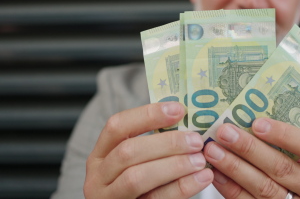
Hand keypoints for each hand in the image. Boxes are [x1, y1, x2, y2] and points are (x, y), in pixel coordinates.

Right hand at [84, 102, 212, 197]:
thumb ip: (153, 144)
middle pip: (128, 152)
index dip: (148, 115)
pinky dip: (181, 188)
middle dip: (166, 143)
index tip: (179, 109)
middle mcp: (98, 176)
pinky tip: (201, 178)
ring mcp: (109, 197)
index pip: (117, 125)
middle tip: (196, 140)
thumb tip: (187, 119)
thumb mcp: (135, 161)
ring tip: (200, 160)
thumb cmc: (141, 182)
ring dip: (173, 165)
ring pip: (137, 177)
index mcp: (100, 154)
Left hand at [203, 118, 299, 197]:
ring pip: (264, 190)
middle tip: (225, 132)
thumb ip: (296, 147)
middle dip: (250, 149)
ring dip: (234, 168)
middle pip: (284, 169)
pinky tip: (217, 174)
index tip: (257, 123)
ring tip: (214, 150)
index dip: (286, 134)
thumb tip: (252, 119)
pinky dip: (231, 189)